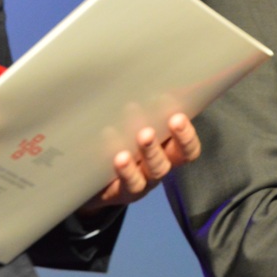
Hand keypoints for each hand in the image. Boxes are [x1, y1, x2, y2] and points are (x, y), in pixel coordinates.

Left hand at [79, 113, 199, 213]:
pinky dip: (126, 169)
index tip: (179, 116)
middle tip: (173, 119)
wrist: (88, 184)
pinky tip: (119, 156)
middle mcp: (159, 167)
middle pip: (178, 157)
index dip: (188, 134)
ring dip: (153, 151)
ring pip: (157, 170)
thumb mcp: (130, 131)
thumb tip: (149, 85)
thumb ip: (141, 114)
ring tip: (144, 134)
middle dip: (179, 138)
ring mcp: (144, 182)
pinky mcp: (122, 192)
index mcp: (166, 151)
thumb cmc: (115, 147)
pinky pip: (130, 183)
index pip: (189, 147)